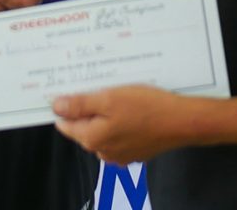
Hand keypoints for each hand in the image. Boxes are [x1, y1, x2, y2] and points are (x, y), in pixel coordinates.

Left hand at [53, 85, 188, 166]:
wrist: (181, 121)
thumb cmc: (145, 107)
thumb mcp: (109, 98)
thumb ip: (80, 105)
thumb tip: (56, 107)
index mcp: (92, 138)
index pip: (66, 123)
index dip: (65, 104)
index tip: (69, 86)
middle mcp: (103, 151)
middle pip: (85, 126)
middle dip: (87, 106)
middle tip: (97, 83)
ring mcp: (121, 153)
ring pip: (103, 128)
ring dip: (105, 112)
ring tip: (115, 91)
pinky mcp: (136, 150)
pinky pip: (119, 132)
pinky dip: (120, 119)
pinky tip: (131, 105)